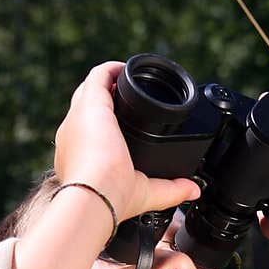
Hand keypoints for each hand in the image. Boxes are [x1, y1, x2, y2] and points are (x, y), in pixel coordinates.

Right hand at [54, 61, 199, 224]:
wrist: (97, 194)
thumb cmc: (113, 198)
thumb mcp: (147, 194)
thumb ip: (171, 190)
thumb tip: (193, 191)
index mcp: (82, 159)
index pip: (90, 135)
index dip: (107, 126)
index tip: (125, 124)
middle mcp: (74, 137)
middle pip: (87, 109)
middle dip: (107, 101)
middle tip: (130, 100)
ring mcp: (79, 118)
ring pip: (90, 91)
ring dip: (109, 83)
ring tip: (129, 81)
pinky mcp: (90, 103)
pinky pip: (98, 75)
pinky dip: (113, 69)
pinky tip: (128, 69)